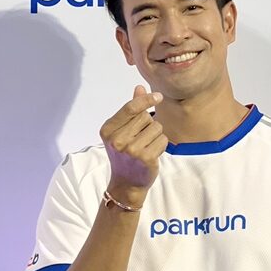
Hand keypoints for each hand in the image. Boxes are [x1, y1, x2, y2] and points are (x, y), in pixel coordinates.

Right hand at [100, 85, 166, 205]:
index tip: (158, 96)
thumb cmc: (124, 154)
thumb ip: (131, 110)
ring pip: (157, 128)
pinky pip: (163, 140)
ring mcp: (131, 150)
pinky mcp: (145, 158)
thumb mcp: (122, 131)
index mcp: (108, 130)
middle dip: (149, 124)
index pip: (131, 108)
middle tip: (141, 138)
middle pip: (146, 117)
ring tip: (146, 147)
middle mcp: (117, 139)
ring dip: (156, 135)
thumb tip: (139, 87)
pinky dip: (161, 145)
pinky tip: (152, 154)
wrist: (126, 184)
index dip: (146, 99)